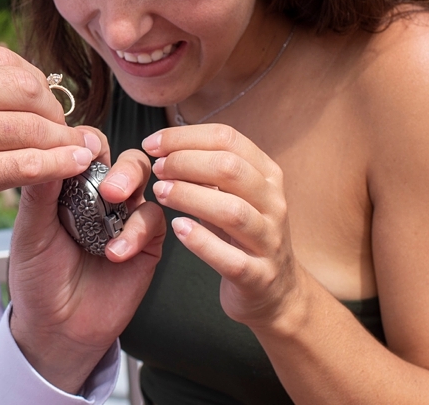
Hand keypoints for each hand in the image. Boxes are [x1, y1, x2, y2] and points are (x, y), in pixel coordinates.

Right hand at [0, 46, 100, 274]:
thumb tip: (21, 78)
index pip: (1, 59)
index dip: (36, 82)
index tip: (48, 104)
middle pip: (23, 87)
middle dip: (54, 109)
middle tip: (66, 130)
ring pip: (29, 126)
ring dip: (64, 139)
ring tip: (80, 149)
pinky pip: (26, 164)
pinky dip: (59, 164)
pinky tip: (75, 166)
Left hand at [7, 141, 165, 392]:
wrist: (56, 328)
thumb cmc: (37, 277)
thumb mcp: (29, 231)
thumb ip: (39, 190)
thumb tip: (52, 147)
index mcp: (71, 184)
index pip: (85, 148)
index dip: (86, 142)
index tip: (82, 146)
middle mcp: (102, 195)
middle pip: (124, 158)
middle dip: (121, 165)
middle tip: (109, 183)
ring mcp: (125, 216)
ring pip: (145, 181)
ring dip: (132, 185)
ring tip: (114, 202)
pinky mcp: (146, 243)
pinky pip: (153, 221)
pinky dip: (137, 231)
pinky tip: (116, 253)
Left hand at [144, 124, 307, 331]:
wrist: (277, 292)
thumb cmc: (244, 235)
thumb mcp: (234, 194)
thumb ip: (209, 170)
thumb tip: (164, 146)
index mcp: (267, 174)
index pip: (227, 139)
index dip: (184, 136)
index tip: (151, 144)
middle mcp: (273, 203)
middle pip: (230, 168)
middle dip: (185, 162)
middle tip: (156, 169)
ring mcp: (269, 241)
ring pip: (232, 210)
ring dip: (190, 197)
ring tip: (160, 193)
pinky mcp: (259, 277)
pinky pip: (231, 259)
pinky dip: (201, 242)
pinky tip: (178, 228)